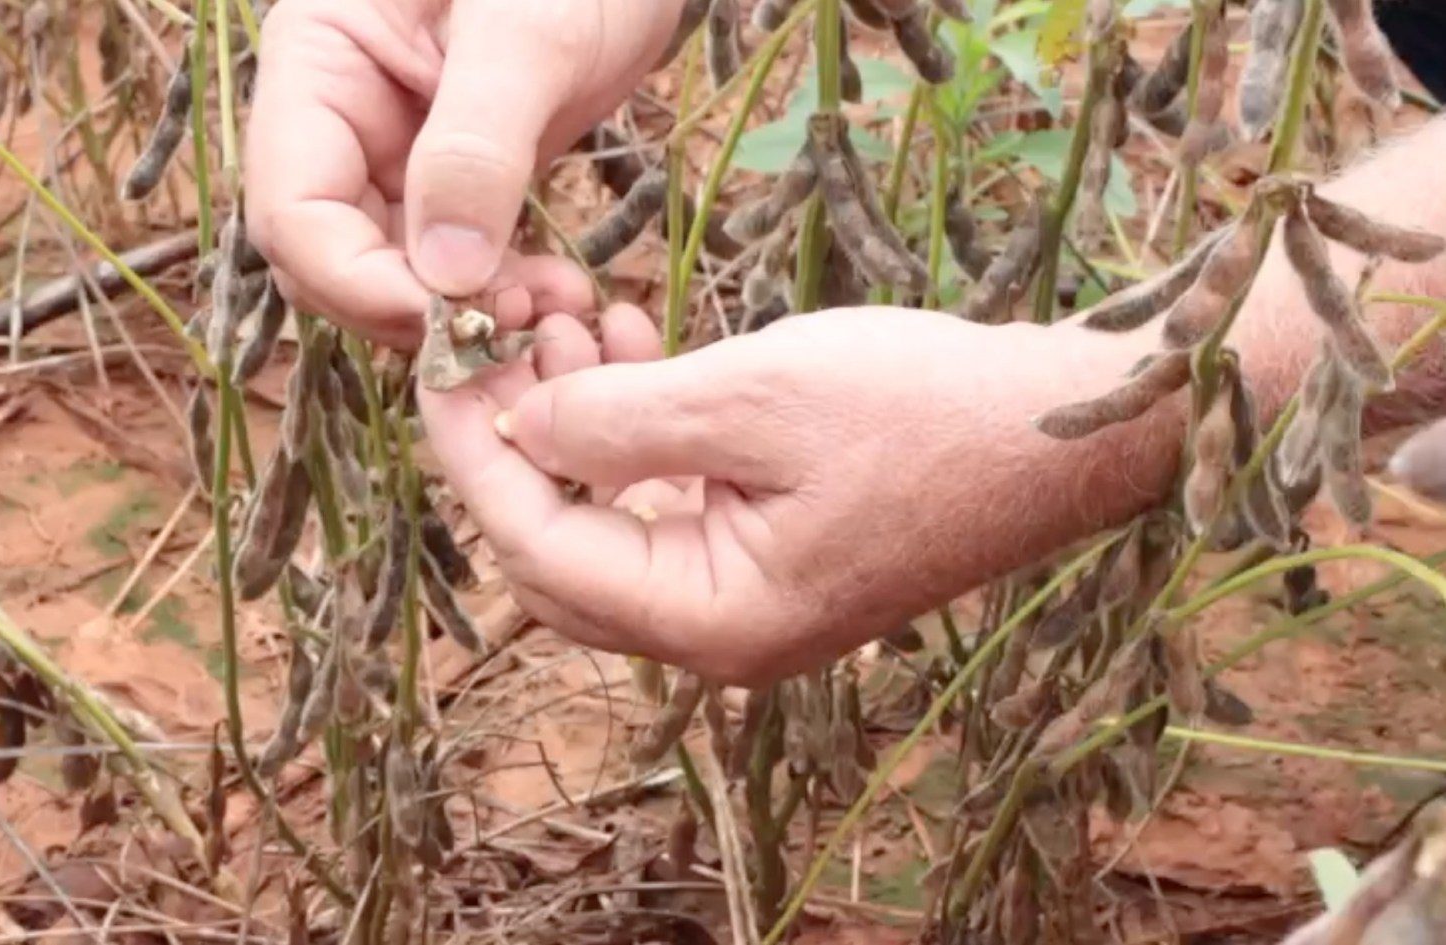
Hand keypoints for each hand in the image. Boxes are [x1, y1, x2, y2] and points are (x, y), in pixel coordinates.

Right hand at [242, 0, 682, 346]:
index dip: (355, 281)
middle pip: (330, 259)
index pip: (292, 209)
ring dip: (462, 314)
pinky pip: (454, 266)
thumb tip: (444, 276)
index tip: (446, 318)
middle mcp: (340, 119)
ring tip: (550, 308)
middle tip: (507, 325)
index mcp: (317, 62)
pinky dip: (496, 293)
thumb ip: (476, 145)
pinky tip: (556, 295)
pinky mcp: (460, 184)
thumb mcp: (527, 35)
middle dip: (409, 308)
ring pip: (394, 275)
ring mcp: (398, 156)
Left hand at [420, 308, 1183, 686]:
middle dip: (516, 440)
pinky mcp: (769, 556)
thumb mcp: (756, 397)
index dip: (474, 456)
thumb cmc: (926, 411)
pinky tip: (627, 346)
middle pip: (561, 551)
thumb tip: (514, 427)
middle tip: (502, 337)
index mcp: (715, 619)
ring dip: (573, 427)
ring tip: (570, 320)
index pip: (543, 551)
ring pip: (606, 523)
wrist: (1061, 428)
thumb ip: (621, 421)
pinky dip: (632, 434)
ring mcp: (746, 599)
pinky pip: (662, 505)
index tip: (439, 365)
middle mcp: (720, 632)